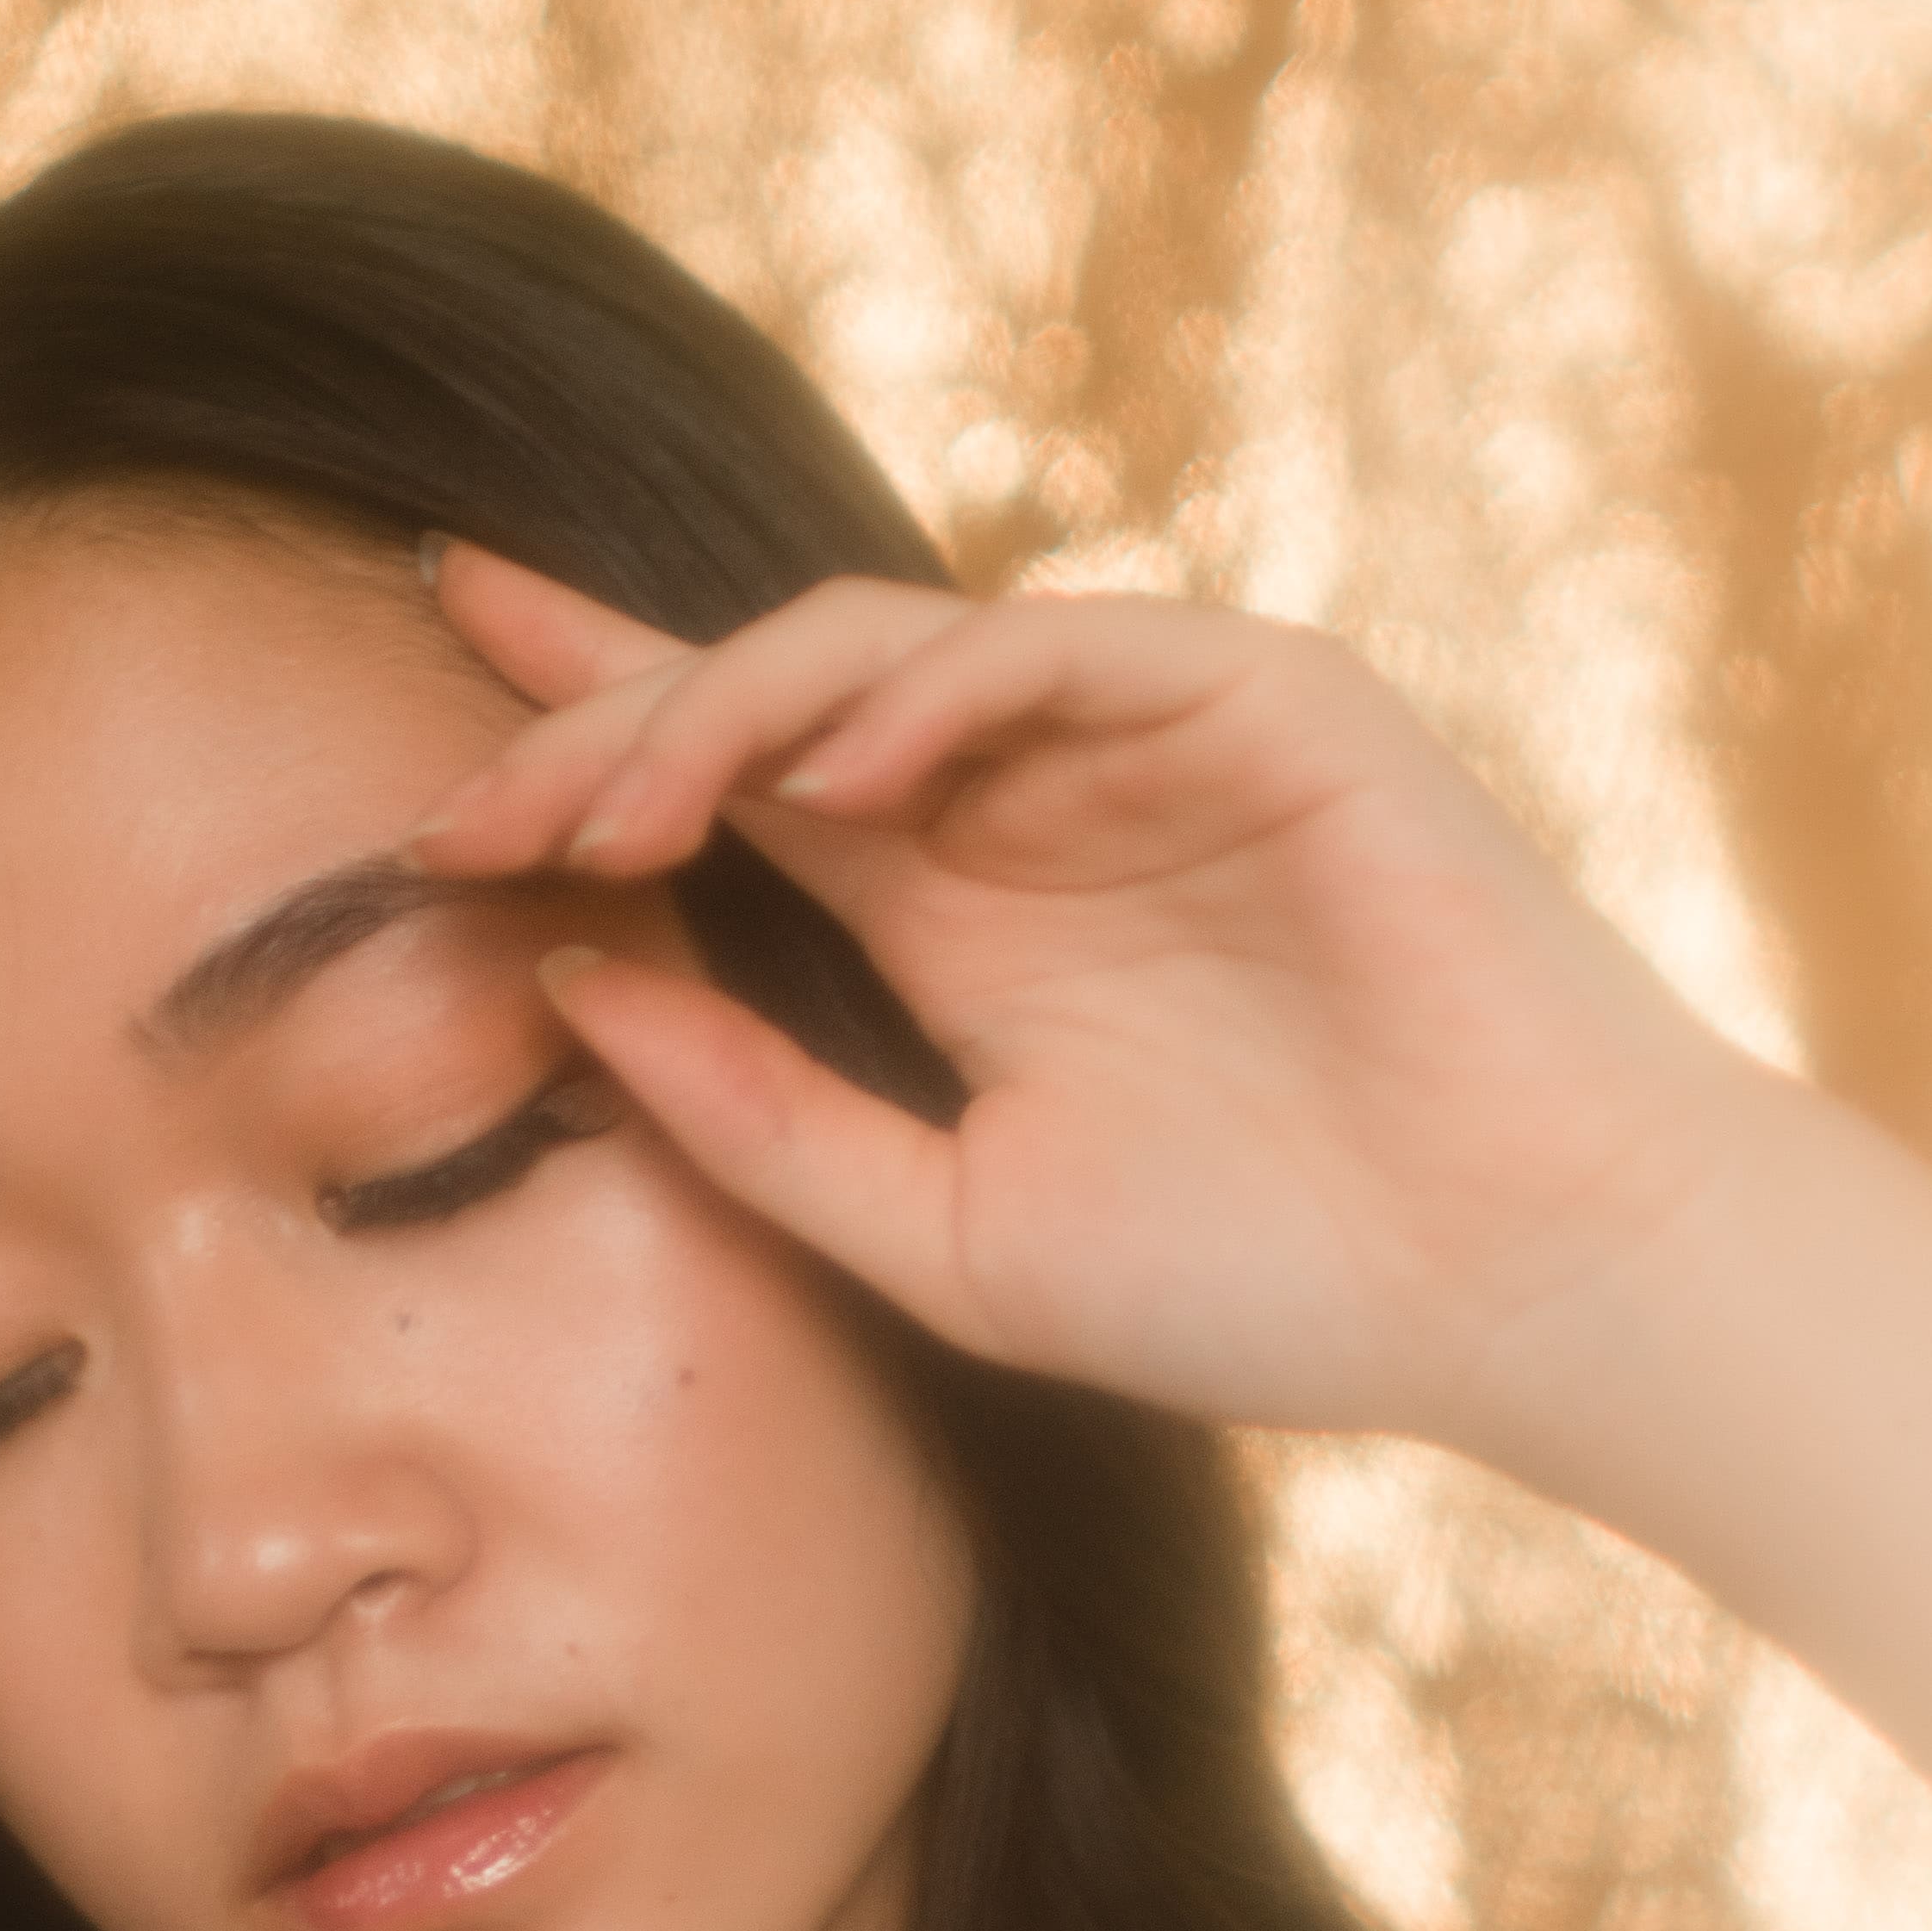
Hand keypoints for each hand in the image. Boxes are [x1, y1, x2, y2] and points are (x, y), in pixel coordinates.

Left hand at [409, 547, 1778, 1462]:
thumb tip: (572, 986)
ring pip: (879, 648)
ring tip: (613, 804)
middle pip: (765, 695)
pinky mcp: (1260, 699)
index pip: (732, 788)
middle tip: (469, 802)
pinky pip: (1058, 641)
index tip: (421, 778)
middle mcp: (1028, 805)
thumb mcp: (943, 1234)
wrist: (1511, 1289)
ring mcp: (1142, 739)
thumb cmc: (1264, 1287)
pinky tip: (831, 768)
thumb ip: (757, 1119)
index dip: (581, 742)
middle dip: (599, 722)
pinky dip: (934, 685)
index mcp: (957, 919)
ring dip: (727, 707)